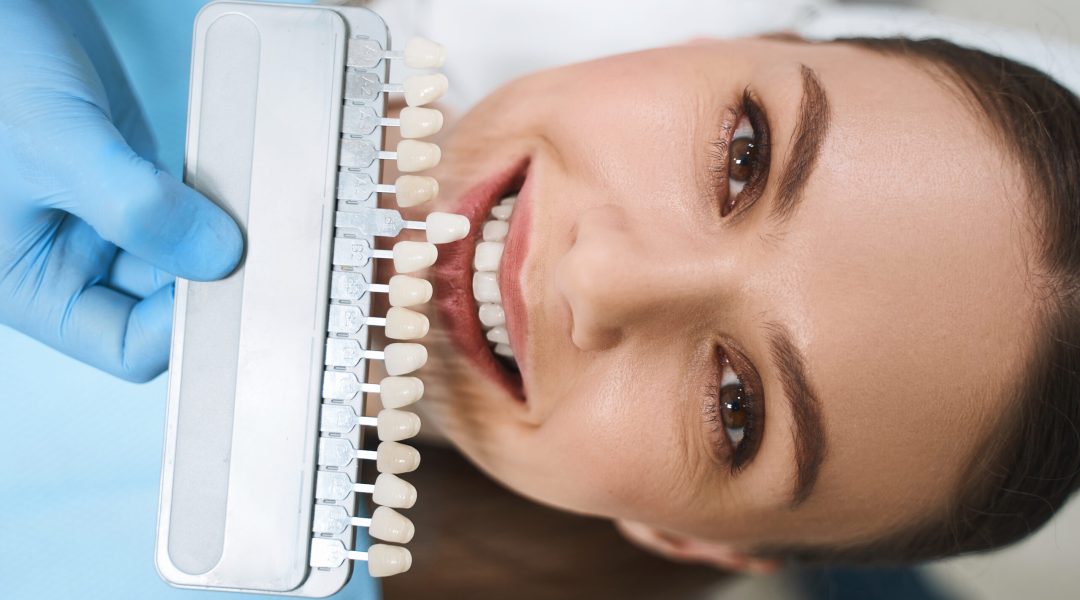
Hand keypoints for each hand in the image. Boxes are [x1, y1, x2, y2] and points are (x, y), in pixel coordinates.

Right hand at [0, 0, 241, 381]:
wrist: (0, 7)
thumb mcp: (57, 148)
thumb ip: (136, 208)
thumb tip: (217, 256)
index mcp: (32, 283)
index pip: (125, 346)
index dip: (181, 328)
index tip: (229, 287)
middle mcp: (71, 258)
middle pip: (166, 305)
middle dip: (212, 280)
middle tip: (265, 255)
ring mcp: (108, 218)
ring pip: (185, 253)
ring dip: (222, 238)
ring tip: (260, 216)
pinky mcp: (136, 178)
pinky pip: (190, 207)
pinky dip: (219, 200)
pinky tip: (244, 181)